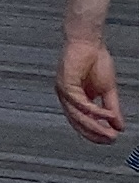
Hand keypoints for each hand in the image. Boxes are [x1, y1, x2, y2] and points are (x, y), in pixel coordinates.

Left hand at [58, 18, 110, 146]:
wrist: (88, 42)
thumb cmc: (94, 61)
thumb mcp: (107, 89)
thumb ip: (112, 108)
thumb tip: (118, 125)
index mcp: (76, 99)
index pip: (82, 122)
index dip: (94, 133)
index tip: (108, 140)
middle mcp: (67, 98)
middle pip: (78, 122)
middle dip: (95, 134)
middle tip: (109, 141)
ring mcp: (64, 91)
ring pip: (77, 115)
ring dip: (95, 126)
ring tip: (109, 133)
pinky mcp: (65, 84)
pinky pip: (80, 102)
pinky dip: (94, 110)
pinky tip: (106, 115)